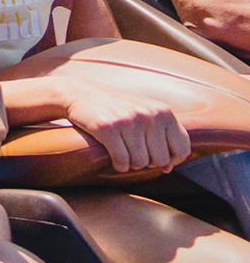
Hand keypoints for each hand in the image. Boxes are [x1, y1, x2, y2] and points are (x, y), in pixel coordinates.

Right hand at [61, 78, 189, 172]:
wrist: (80, 93)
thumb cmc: (115, 107)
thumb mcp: (144, 114)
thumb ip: (161, 137)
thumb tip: (168, 169)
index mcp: (162, 111)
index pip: (182, 148)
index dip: (172, 159)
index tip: (156, 156)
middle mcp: (148, 115)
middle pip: (161, 160)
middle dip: (147, 162)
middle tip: (133, 151)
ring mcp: (128, 121)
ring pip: (140, 162)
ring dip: (130, 163)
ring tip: (122, 151)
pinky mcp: (107, 128)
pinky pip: (122, 161)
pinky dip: (118, 165)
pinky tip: (113, 156)